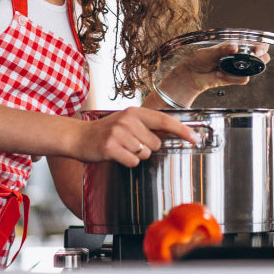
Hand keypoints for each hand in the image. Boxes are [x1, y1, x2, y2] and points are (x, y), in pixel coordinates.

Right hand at [77, 107, 199, 167]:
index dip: (182, 130)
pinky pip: (133, 161)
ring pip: (145, 154)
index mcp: (135, 112)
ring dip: (136, 155)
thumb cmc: (105, 131)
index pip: (165, 120)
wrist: (78, 137)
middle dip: (147, 148)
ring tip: (121, 148)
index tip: (195, 138)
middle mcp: (128, 120)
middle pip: (156, 143)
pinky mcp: (111, 147)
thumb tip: (172, 133)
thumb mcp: (126, 122)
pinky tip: (116, 155)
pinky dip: (127, 162)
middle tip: (131, 144)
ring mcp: (119, 133)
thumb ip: (147, 125)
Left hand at [156, 41, 271, 104]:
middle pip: (262, 57)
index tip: (257, 50)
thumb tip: (235, 47)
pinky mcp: (235, 79)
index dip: (261, 46)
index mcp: (236, 45)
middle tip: (254, 57)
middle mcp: (241, 56)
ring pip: (253, 70)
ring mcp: (239, 68)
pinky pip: (242, 79)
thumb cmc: (200, 58)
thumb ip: (223, 49)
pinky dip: (230, 78)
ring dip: (238, 70)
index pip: (255, 43)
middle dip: (261, 58)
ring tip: (222, 68)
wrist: (192, 74)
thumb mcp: (210, 51)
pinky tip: (219, 75)